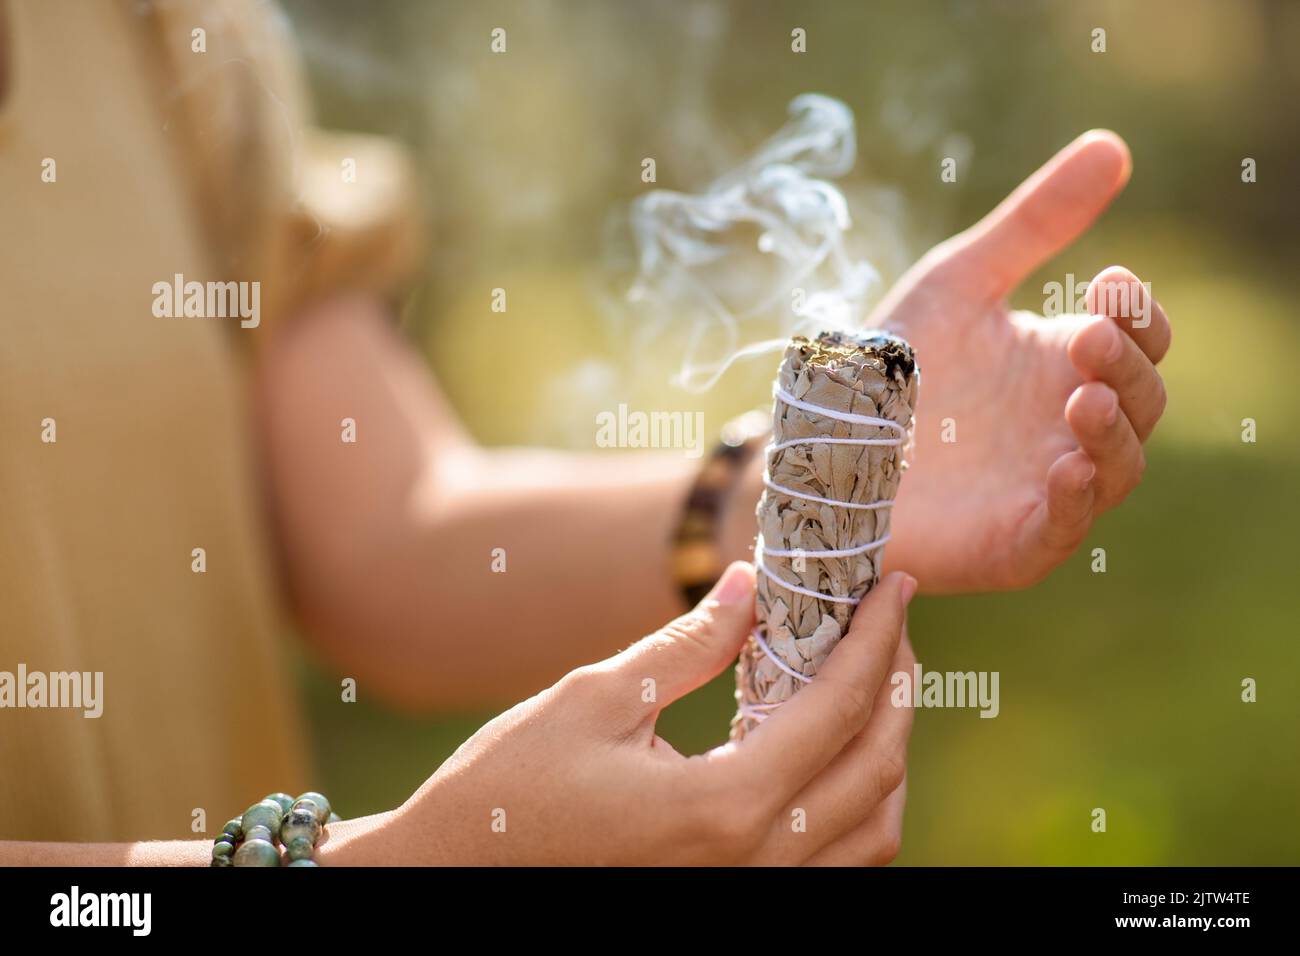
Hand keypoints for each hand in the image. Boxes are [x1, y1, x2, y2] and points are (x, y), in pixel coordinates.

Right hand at [322, 564, 916, 864]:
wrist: (457, 875)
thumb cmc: (509, 787)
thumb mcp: (596, 697)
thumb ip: (689, 644)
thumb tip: (752, 583)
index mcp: (721, 805)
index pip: (837, 710)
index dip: (875, 640)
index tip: (895, 587)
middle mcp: (752, 864)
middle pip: (874, 772)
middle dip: (896, 687)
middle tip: (891, 625)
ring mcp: (747, 894)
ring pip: (872, 834)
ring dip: (888, 753)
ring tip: (874, 684)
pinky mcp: (731, 901)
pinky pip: (836, 866)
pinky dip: (858, 806)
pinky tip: (832, 755)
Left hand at [871, 130, 1170, 591]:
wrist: (816, 443)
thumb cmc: (889, 366)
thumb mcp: (959, 282)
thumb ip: (1032, 225)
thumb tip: (1113, 145)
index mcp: (1062, 365)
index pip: (1137, 340)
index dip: (1136, 314)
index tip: (1104, 281)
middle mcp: (1066, 427)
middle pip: (1142, 400)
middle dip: (1124, 366)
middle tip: (1082, 334)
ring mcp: (1045, 488)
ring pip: (1119, 468)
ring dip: (1113, 433)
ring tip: (1084, 397)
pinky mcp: (1013, 543)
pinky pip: (1064, 530)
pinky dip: (1073, 502)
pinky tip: (1063, 467)